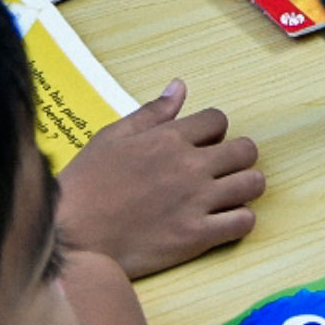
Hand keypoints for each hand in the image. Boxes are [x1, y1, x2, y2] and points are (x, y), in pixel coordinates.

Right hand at [57, 81, 262, 276]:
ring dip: (245, 186)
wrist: (72, 237)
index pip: (219, 120)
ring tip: (228, 194)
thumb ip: (152, 113)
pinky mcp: (196, 236)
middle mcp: (189, 166)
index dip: (214, 132)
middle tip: (222, 170)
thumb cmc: (87, 185)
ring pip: (252, 184)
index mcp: (168, 138)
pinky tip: (223, 221)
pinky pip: (243, 223)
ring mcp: (196, 202)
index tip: (202, 146)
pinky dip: (240, 220)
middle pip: (245, 150)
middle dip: (238, 156)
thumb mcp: (112, 137)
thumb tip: (179, 87)